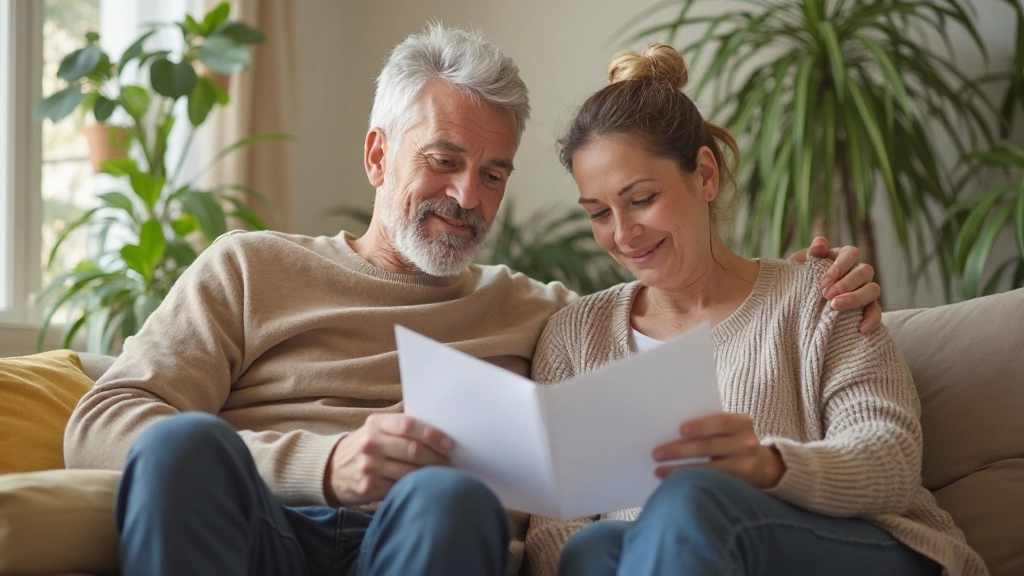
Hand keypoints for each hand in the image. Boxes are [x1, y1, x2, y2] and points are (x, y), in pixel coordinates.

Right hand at [324, 413, 452, 505]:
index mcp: (376, 424)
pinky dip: (415, 488)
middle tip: (449, 462)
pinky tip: (424, 487)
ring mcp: (368, 466)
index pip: (408, 425)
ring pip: (409, 471)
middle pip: (412, 450)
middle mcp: (371, 443)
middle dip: (436, 457)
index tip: (449, 444)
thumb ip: (401, 428)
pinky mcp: (368, 487)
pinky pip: (399, 488)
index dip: (432, 434)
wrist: (331, 470)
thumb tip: (439, 433)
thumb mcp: (376, 430)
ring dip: (430, 474)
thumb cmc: (365, 447)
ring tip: (442, 475)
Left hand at [652, 413, 784, 488]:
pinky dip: (691, 482)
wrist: (760, 464)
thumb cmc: (731, 440)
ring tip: (658, 471)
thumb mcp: (729, 428)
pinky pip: (712, 484)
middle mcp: (747, 443)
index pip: (721, 422)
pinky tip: (673, 482)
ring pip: (709, 469)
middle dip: (680, 450)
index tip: (679, 430)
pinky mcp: (739, 485)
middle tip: (656, 454)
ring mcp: (745, 466)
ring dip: (680, 470)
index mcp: (742, 423)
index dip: (701, 426)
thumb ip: (709, 426)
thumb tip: (668, 429)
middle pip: (710, 447)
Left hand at [790, 236, 881, 334]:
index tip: (823, 282)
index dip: (840, 266)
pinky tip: (861, 329)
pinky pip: (876, 312)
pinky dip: (872, 320)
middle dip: (846, 284)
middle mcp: (857, 272)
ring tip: (836, 307)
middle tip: (827, 295)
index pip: (851, 253)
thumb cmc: (799, 279)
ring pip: (873, 290)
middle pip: (865, 271)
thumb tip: (819, 243)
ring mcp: (865, 290)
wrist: (795, 303)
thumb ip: (810, 254)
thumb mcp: (800, 266)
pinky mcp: (867, 309)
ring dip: (856, 298)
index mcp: (843, 257)